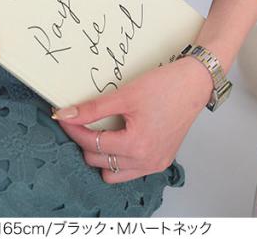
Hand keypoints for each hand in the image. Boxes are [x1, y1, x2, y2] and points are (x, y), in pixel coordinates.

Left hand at [52, 58, 212, 182]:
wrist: (194, 84)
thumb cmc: (165, 86)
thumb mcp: (124, 95)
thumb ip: (93, 108)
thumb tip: (65, 115)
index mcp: (136, 146)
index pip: (92, 144)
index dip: (74, 130)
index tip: (62, 117)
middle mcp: (146, 161)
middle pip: (99, 161)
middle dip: (86, 142)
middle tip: (80, 121)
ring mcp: (155, 164)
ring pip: (113, 173)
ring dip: (102, 156)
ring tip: (99, 133)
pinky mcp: (161, 161)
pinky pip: (131, 171)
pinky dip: (119, 159)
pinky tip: (118, 139)